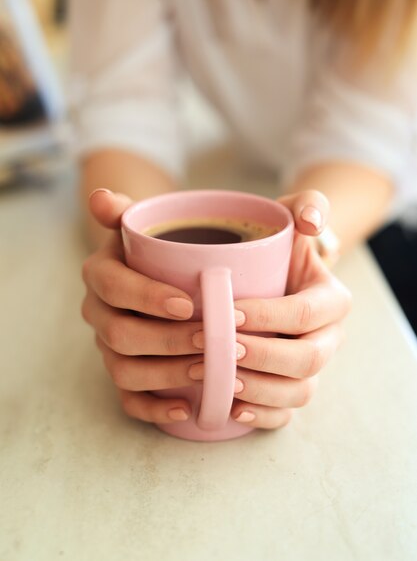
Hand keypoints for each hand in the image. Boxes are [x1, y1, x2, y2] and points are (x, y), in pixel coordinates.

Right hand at [82, 189, 207, 423]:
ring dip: (167, 373)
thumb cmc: (164, 247)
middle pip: (121, 335)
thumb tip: (100, 199)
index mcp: (102, 273)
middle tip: (212, 338)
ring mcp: (110, 347)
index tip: (189, 302)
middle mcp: (99, 312)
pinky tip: (189, 407)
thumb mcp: (150, 223)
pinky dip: (157, 409)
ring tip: (208, 370)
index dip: (147, 296)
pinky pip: (130, 399)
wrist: (161, 272)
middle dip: (168, 339)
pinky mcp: (125, 374)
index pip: (113, 285)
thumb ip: (128, 210)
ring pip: (126, 369)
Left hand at [189, 190, 351, 429]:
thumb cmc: (273, 245)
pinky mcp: (291, 388)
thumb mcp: (288, 216)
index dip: (268, 317)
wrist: (267, 273)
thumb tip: (313, 224)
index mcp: (331, 300)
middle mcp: (327, 338)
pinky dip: (261, 417)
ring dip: (259, 391)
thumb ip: (307, 205)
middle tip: (220, 346)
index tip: (228, 313)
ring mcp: (310, 368)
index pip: (305, 313)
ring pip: (299, 392)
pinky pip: (286, 415)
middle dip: (263, 357)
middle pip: (308, 360)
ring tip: (220, 379)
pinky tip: (231, 408)